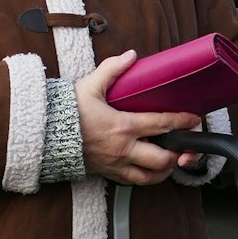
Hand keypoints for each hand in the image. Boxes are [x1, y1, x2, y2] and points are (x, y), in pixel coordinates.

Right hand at [74, 51, 204, 184]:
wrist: (43, 134)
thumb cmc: (66, 110)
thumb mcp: (90, 85)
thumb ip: (113, 69)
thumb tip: (131, 56)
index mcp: (122, 126)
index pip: (161, 124)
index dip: (182, 121)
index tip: (194, 119)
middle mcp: (122, 149)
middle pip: (161, 159)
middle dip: (178, 153)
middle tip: (184, 145)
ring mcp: (115, 164)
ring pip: (149, 177)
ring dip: (164, 171)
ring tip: (171, 160)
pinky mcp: (107, 173)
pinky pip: (132, 182)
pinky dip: (145, 177)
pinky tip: (150, 169)